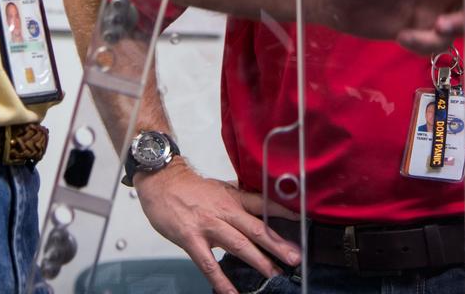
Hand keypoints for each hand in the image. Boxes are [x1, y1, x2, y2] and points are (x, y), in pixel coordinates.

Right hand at [132, 160, 299, 293]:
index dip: (282, 211)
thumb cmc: (190, 187)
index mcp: (233, 197)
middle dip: (277, 244)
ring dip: (258, 261)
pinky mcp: (191, 239)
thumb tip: (260, 205)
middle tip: (295, 257)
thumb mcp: (219, 188)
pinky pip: (209, 264)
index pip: (263, 203)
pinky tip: (232, 293)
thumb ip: (238, 199)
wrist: (161, 182)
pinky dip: (221, 280)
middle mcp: (224, 210)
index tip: (302, 220)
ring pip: (238, 245)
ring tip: (274, 275)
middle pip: (256, 228)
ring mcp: (208, 225)